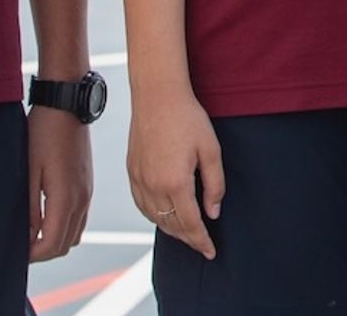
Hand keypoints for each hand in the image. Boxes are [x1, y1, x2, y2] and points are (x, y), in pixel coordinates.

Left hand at [27, 106, 91, 260]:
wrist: (67, 104)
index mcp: (66, 197)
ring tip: (32, 233)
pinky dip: (65, 227)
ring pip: (75, 235)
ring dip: (55, 240)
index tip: (16, 251)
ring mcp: (87, 192)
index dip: (33, 254)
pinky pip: (80, 219)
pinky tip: (47, 218)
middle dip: (43, 251)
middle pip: (65, 244)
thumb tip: (27, 234)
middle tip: (21, 245)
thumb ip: (30, 207)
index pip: (52, 243)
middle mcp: (82, 199)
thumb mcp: (29, 170)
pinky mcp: (87, 185)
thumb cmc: (44, 132)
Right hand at [127, 86, 223, 258]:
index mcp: (175, 182)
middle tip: (202, 245)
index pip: (190, 224)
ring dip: (172, 230)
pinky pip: (142, 206)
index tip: (211, 252)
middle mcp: (153, 186)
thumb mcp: (211, 150)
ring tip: (187, 233)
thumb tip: (214, 213)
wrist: (157, 95)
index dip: (202, 241)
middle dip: (189, 239)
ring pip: (155, 218)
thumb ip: (214, 185)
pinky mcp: (132, 172)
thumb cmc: (187, 119)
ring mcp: (139, 180)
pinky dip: (155, 217)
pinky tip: (164, 216)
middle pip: (172, 225)